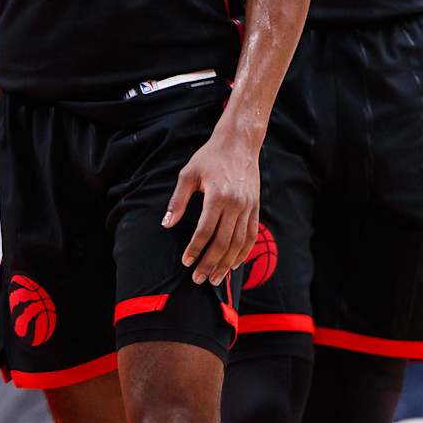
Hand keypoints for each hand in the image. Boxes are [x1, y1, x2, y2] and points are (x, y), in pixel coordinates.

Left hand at [164, 116, 259, 285]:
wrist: (239, 143)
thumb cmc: (210, 157)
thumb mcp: (188, 174)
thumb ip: (177, 201)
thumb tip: (166, 224)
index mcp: (217, 196)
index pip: (205, 231)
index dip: (195, 249)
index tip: (186, 262)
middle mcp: (235, 204)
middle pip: (223, 243)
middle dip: (209, 264)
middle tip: (198, 279)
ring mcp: (248, 207)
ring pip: (238, 243)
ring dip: (226, 264)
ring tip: (215, 278)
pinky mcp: (255, 207)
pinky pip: (251, 235)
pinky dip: (244, 253)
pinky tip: (235, 264)